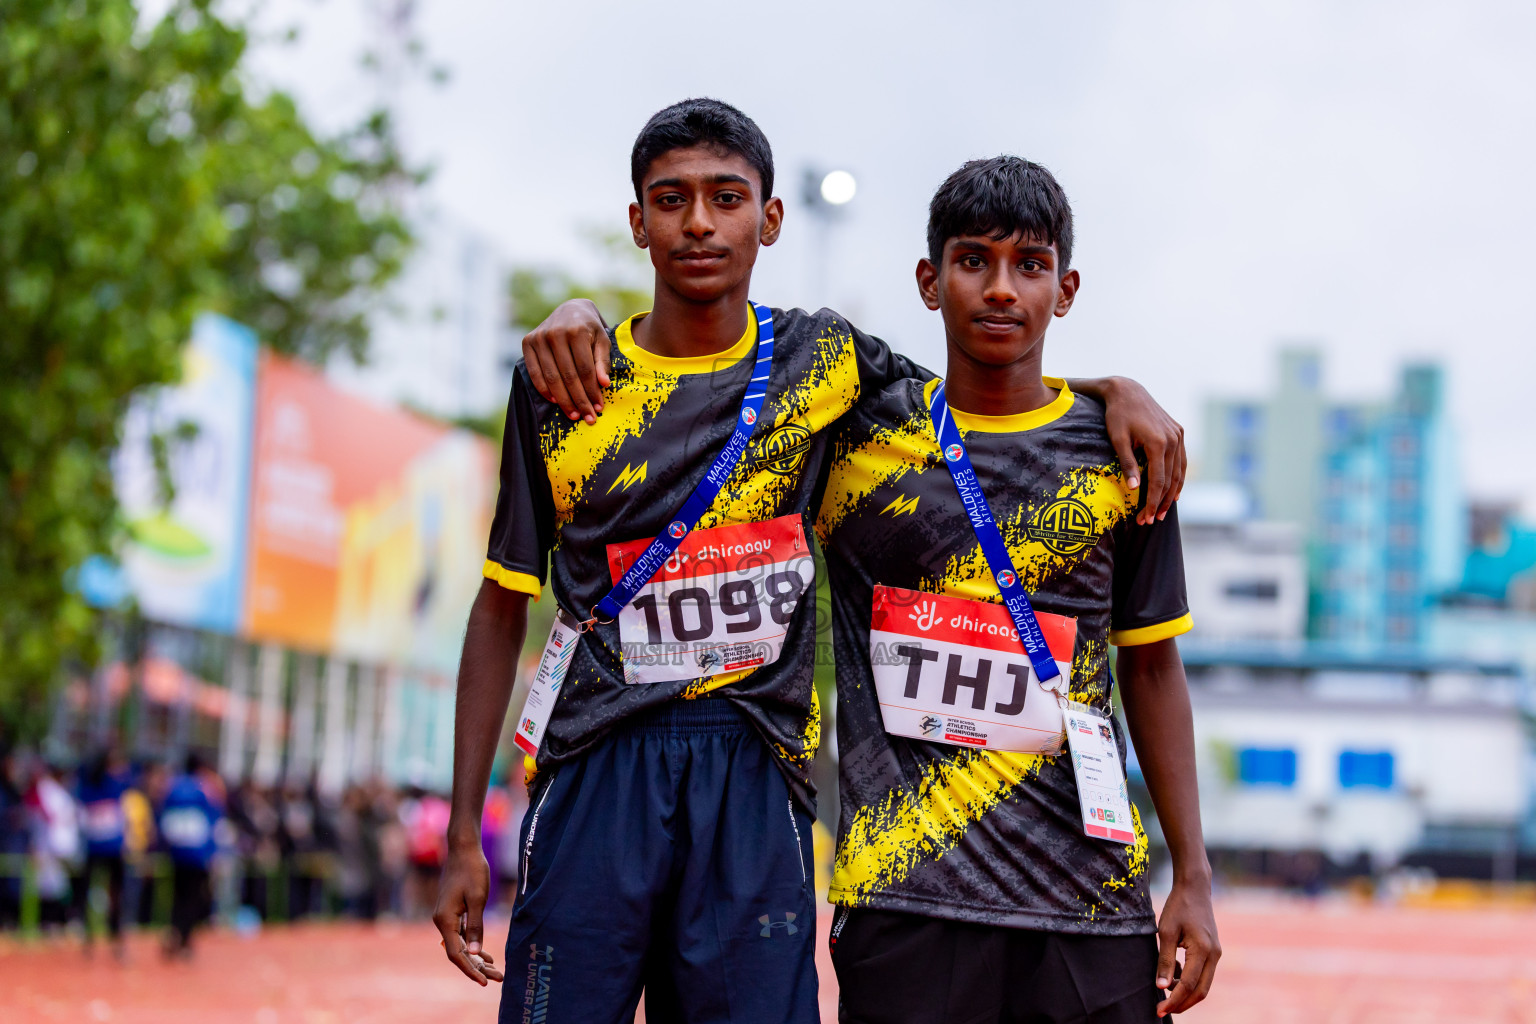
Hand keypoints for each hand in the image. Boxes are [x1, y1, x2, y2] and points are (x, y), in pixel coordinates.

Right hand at [433, 844, 503, 985]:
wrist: (463, 849)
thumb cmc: (472, 870)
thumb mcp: (477, 899)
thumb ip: (476, 927)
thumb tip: (475, 953)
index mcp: (445, 920)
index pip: (456, 954)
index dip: (470, 970)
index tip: (485, 982)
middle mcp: (441, 921)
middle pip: (458, 952)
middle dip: (477, 967)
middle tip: (498, 978)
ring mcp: (446, 917)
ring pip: (461, 945)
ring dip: (477, 958)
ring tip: (496, 971)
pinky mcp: (452, 912)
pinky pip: (461, 935)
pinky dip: (474, 945)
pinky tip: (486, 955)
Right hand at [522, 298, 610, 423]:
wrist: (571, 309)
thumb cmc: (590, 329)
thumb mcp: (602, 340)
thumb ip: (602, 361)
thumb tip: (604, 384)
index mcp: (577, 331)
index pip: (585, 369)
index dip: (592, 391)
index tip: (598, 408)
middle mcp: (556, 333)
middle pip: (568, 376)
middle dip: (579, 400)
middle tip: (588, 418)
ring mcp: (540, 337)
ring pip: (552, 377)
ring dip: (563, 400)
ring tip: (574, 415)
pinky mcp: (528, 342)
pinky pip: (534, 372)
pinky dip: (544, 389)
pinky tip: (555, 401)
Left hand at [1101, 376, 1185, 525]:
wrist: (1127, 391)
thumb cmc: (1117, 416)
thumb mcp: (1118, 439)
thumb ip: (1128, 463)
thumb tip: (1134, 489)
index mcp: (1158, 442)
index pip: (1158, 481)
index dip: (1152, 502)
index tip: (1146, 518)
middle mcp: (1173, 439)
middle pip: (1171, 479)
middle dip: (1162, 502)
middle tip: (1152, 520)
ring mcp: (1178, 435)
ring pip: (1180, 471)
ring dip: (1173, 493)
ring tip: (1163, 511)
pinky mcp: (1178, 432)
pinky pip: (1181, 460)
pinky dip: (1178, 477)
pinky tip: (1175, 491)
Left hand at [1154, 876, 1219, 1016]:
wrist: (1195, 888)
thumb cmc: (1178, 907)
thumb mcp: (1166, 932)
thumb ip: (1165, 961)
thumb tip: (1162, 987)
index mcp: (1203, 950)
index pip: (1189, 985)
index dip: (1174, 1000)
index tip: (1159, 1010)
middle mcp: (1214, 955)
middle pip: (1201, 991)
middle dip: (1182, 1004)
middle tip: (1162, 1010)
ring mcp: (1216, 954)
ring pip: (1204, 984)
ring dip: (1186, 993)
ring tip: (1165, 994)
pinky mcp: (1213, 951)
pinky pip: (1204, 974)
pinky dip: (1190, 981)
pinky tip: (1175, 974)